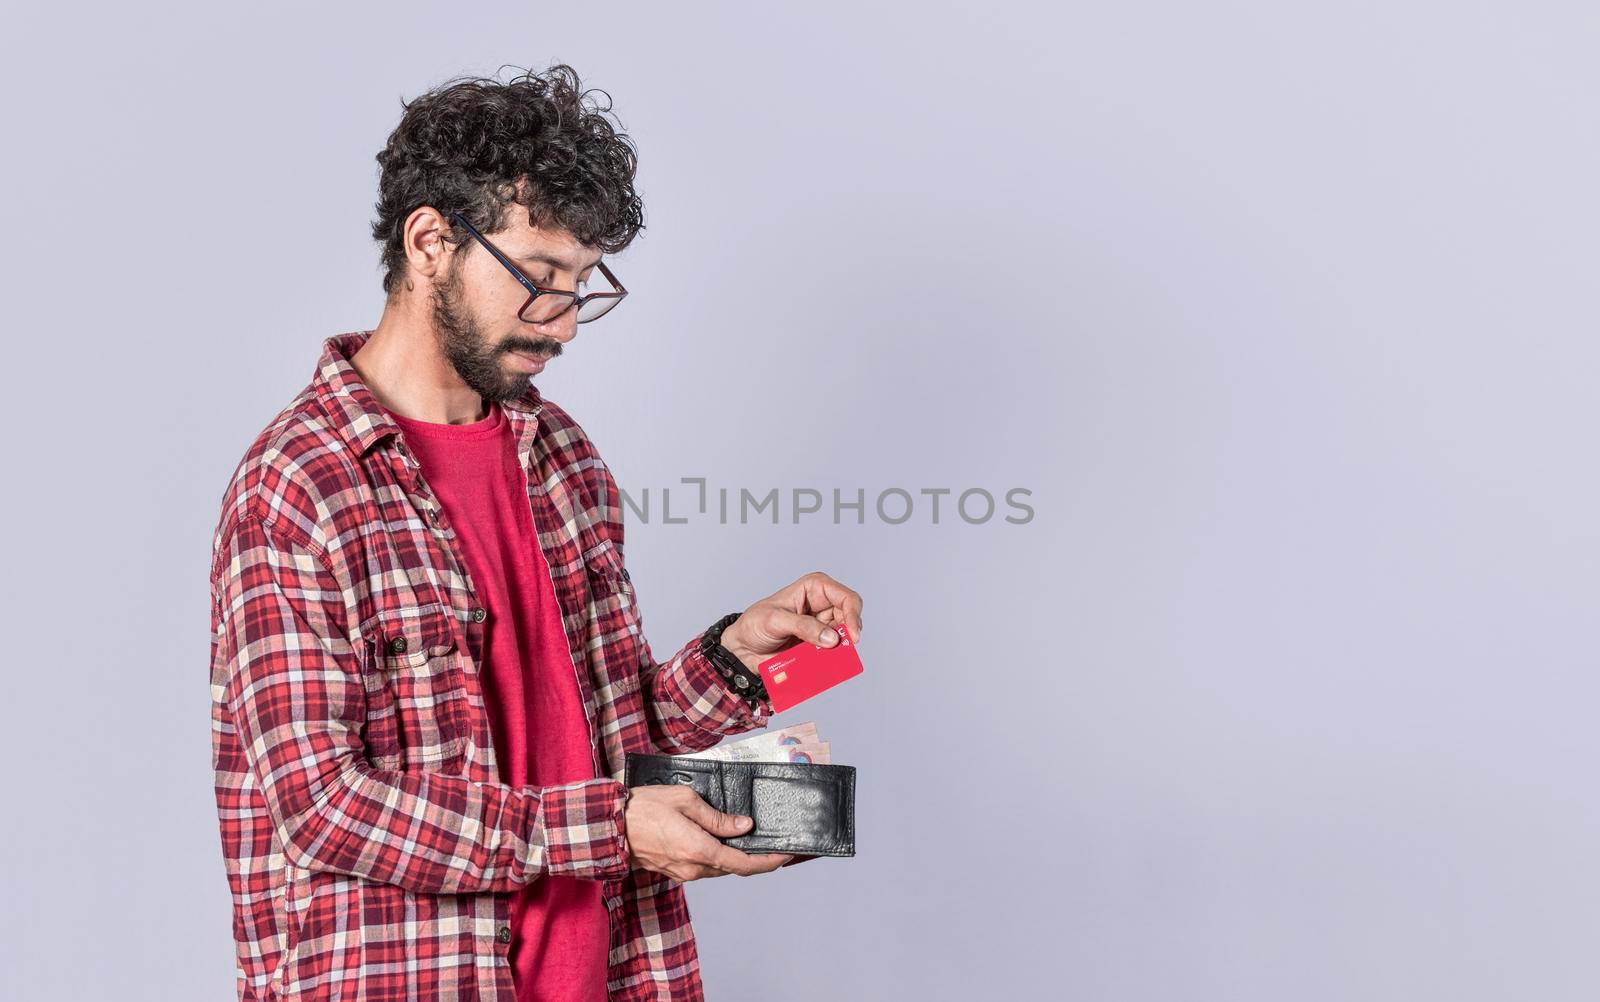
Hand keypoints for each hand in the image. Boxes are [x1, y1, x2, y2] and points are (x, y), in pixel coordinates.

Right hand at [624, 785, 793, 880]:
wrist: (610, 826)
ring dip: (739, 857)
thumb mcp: (687, 801)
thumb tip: (744, 826)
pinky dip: (721, 856)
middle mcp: (695, 868)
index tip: (787, 854)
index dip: (770, 861)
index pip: (745, 864)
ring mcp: (684, 873)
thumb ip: (718, 818)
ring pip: (721, 868)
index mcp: (700, 850)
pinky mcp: (676, 871)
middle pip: (736, 868)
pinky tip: (727, 841)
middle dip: (758, 858)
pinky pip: (706, 866)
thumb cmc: (645, 807)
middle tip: (775, 843)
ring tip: (754, 839)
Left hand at [719, 571, 864, 667]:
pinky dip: (831, 660)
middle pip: (849, 618)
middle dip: (847, 635)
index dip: (853, 614)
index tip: (851, 635)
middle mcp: (822, 605)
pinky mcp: (818, 645)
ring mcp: (821, 626)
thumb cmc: (755, 625)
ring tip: (828, 658)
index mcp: (814, 588)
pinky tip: (824, 665)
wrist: (743, 649)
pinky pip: (833, 653)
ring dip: (839, 650)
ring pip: (843, 638)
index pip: (845, 597)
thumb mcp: (775, 621)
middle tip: (842, 651)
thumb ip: (803, 627)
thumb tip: (831, 638)